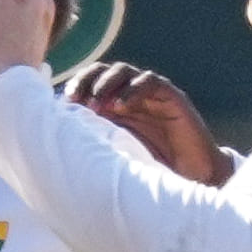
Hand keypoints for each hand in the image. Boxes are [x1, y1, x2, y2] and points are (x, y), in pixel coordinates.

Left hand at [61, 61, 223, 184]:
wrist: (193, 179)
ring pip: (125, 72)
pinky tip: (121, 106)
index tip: (64, 102)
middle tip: (77, 99)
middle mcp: (131, 96)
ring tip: (96, 103)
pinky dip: (133, 90)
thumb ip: (95, 143)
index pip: (91, 82)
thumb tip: (58, 143)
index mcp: (115, 107)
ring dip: (107, 84)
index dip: (77, 85)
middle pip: (104, 72)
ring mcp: (151, 95)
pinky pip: (150, 82)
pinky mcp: (171, 97)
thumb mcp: (115, 155)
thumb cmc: (153, 170)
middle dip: (88, 80)